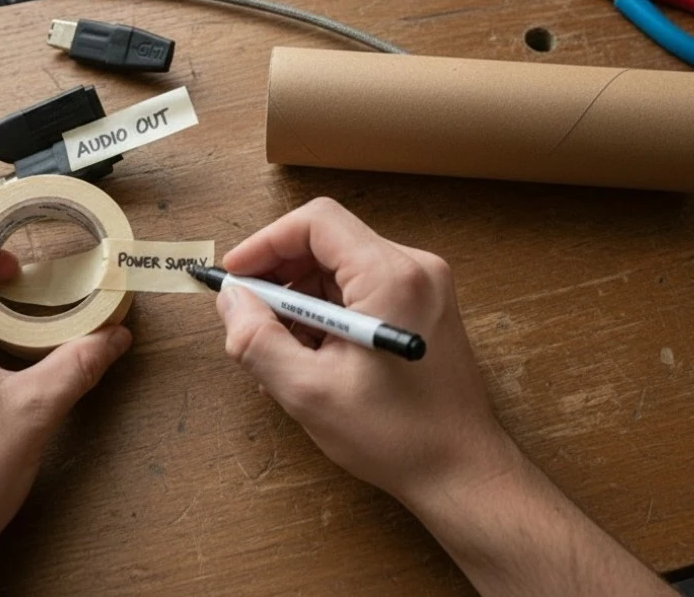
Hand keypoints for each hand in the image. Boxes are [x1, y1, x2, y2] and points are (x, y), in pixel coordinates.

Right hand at [216, 198, 673, 596]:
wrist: (463, 471)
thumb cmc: (396, 436)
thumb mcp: (308, 391)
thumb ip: (258, 338)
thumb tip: (230, 299)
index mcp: (391, 276)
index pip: (316, 223)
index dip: (266, 243)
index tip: (234, 278)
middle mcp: (415, 267)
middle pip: (329, 243)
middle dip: (281, 277)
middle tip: (249, 319)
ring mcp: (425, 285)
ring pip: (342, 269)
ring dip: (302, 301)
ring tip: (280, 352)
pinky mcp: (424, 306)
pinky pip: (362, 289)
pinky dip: (329, 313)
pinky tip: (311, 357)